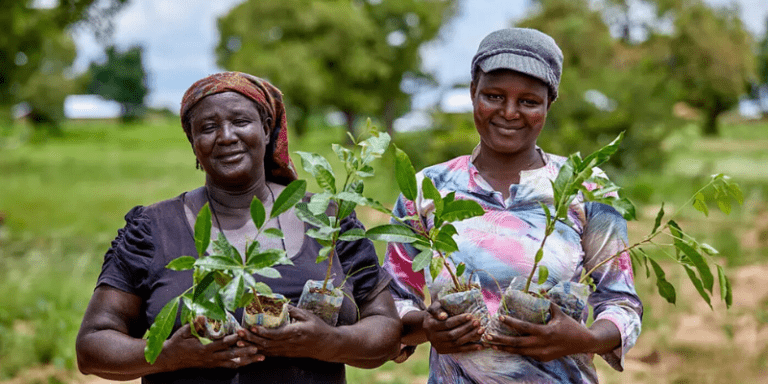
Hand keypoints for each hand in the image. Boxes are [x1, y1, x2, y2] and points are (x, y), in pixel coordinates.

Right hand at [159, 321, 263, 370]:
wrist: (170, 359)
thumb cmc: (178, 343)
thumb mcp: (184, 332)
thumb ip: (195, 325)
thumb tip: (204, 316)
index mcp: (204, 348)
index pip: (222, 343)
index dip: (233, 338)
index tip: (242, 333)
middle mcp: (210, 358)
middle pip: (231, 355)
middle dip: (245, 351)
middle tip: (258, 348)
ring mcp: (212, 363)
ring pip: (233, 363)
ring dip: (247, 360)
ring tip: (260, 358)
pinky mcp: (212, 366)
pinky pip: (228, 366)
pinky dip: (239, 364)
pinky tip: (249, 362)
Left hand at [238, 306, 334, 359]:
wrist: (326, 345)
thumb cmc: (318, 328)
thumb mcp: (308, 315)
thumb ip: (293, 310)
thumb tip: (281, 303)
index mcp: (295, 333)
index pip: (276, 334)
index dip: (263, 332)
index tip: (252, 327)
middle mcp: (289, 344)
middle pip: (267, 343)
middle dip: (251, 339)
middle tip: (238, 332)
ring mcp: (287, 351)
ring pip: (266, 350)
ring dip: (251, 346)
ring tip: (239, 340)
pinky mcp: (286, 354)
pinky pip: (269, 354)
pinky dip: (258, 351)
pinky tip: (248, 348)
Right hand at [423, 301, 483, 353]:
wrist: (428, 326)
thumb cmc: (435, 313)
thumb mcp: (434, 307)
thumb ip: (437, 310)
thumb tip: (444, 316)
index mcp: (429, 325)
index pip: (447, 324)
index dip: (459, 320)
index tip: (470, 315)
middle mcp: (432, 337)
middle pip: (452, 335)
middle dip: (466, 328)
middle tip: (477, 322)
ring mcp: (438, 346)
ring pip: (456, 343)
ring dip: (470, 337)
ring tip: (480, 331)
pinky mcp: (443, 351)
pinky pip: (458, 350)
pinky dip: (469, 348)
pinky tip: (479, 345)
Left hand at [482, 303, 600, 361]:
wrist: (583, 343)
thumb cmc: (571, 325)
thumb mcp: (559, 312)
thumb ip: (547, 302)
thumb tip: (538, 289)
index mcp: (546, 332)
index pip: (525, 327)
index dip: (511, 323)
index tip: (499, 317)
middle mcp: (542, 345)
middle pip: (517, 343)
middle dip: (500, 340)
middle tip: (487, 335)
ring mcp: (542, 354)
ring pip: (519, 352)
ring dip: (504, 348)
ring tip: (490, 344)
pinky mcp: (543, 359)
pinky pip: (526, 355)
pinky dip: (515, 351)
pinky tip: (503, 347)